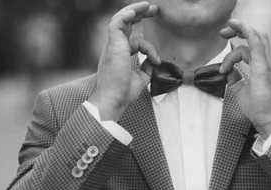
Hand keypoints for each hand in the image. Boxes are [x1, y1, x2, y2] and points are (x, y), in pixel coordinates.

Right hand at [88, 1, 160, 121]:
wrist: (113, 99)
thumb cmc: (122, 93)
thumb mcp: (140, 79)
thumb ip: (147, 69)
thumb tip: (154, 61)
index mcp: (119, 55)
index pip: (133, 40)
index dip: (147, 45)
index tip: (157, 59)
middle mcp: (114, 47)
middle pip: (126, 24)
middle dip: (140, 14)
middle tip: (154, 9)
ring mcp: (112, 45)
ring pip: (120, 19)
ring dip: (135, 10)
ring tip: (148, 6)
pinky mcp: (113, 44)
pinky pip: (116, 23)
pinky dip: (126, 15)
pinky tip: (136, 11)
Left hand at [219, 19, 270, 139]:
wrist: (269, 120)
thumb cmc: (260, 109)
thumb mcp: (241, 91)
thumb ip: (235, 79)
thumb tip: (226, 71)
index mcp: (264, 67)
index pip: (251, 48)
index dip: (235, 49)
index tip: (223, 66)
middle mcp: (268, 62)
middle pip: (256, 37)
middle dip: (239, 30)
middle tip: (223, 32)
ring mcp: (267, 64)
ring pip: (257, 36)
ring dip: (241, 28)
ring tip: (227, 28)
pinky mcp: (263, 67)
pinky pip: (256, 43)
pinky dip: (246, 32)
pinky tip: (237, 26)